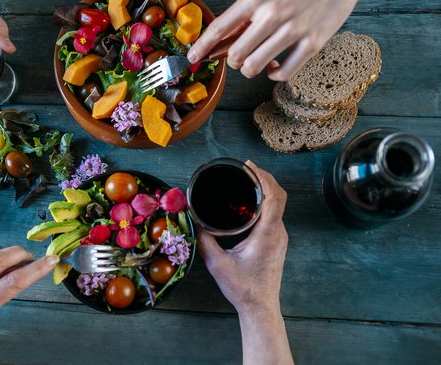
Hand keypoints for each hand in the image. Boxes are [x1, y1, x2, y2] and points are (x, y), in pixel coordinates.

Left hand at [188, 0, 379, 80]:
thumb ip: (245, 18)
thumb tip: (221, 43)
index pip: (220, 27)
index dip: (202, 46)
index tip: (192, 57)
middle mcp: (272, 14)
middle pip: (236, 55)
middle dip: (235, 61)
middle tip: (242, 57)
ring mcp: (293, 29)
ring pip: (255, 66)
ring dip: (253, 69)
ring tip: (261, 61)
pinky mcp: (312, 43)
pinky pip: (282, 74)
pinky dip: (274, 75)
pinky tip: (276, 67)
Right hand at [198, 160, 291, 363]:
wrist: (259, 307)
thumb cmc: (242, 288)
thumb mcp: (217, 263)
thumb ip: (204, 240)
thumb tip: (194, 220)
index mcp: (268, 232)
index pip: (273, 196)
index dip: (263, 177)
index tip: (248, 166)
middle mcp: (278, 232)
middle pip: (278, 195)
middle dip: (264, 178)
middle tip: (245, 168)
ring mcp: (279, 237)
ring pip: (278, 205)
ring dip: (265, 189)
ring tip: (247, 180)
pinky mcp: (276, 242)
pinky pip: (274, 214)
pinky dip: (265, 201)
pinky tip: (250, 201)